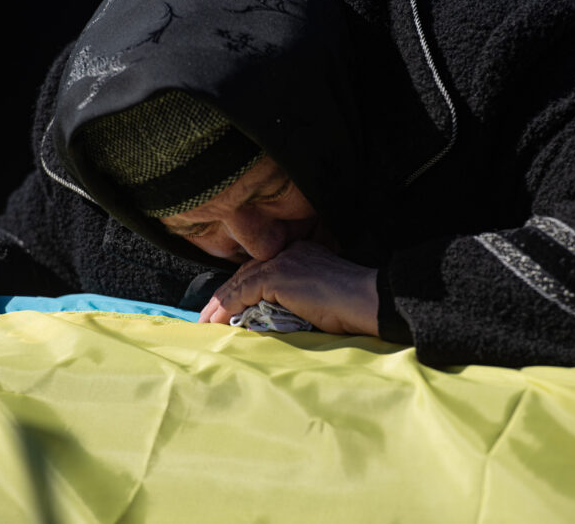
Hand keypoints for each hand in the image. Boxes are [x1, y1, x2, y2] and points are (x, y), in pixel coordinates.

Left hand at [198, 241, 378, 335]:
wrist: (368, 300)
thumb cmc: (353, 307)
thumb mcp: (319, 299)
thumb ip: (296, 299)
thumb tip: (273, 317)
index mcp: (300, 254)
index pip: (262, 270)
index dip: (243, 288)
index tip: (229, 306)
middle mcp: (289, 252)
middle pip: (247, 273)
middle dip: (225, 295)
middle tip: (207, 316)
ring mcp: (282, 261)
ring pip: (241, 282)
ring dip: (220, 304)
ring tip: (206, 323)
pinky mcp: (277, 275)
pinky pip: (243, 292)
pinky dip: (227, 307)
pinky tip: (216, 321)